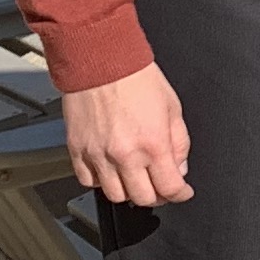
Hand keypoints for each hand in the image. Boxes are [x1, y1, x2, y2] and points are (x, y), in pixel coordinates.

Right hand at [64, 62, 192, 206]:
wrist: (101, 60)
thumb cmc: (136, 77)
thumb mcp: (172, 107)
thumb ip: (179, 142)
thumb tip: (179, 167)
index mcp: (152, 144)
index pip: (170, 187)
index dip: (180, 194)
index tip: (182, 192)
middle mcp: (124, 155)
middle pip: (142, 198)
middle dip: (157, 195)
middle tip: (161, 186)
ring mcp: (98, 155)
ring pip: (114, 195)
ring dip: (129, 191)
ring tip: (135, 178)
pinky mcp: (77, 150)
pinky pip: (88, 181)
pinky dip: (101, 181)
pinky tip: (110, 170)